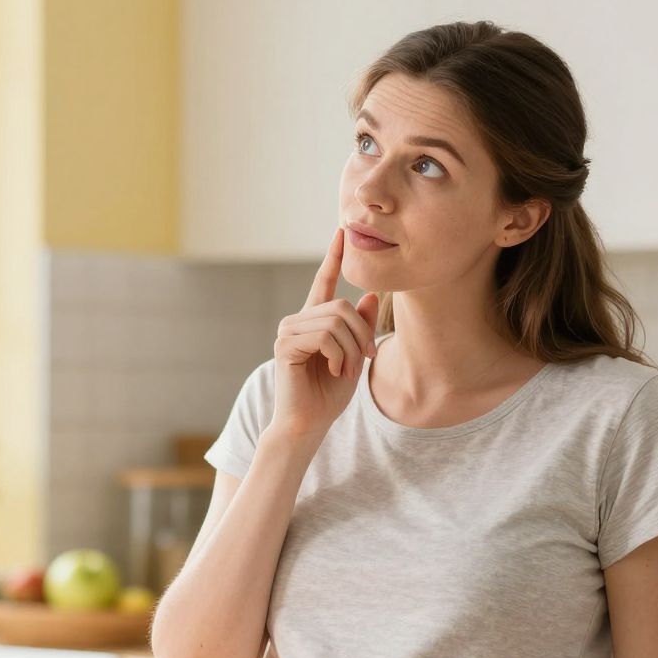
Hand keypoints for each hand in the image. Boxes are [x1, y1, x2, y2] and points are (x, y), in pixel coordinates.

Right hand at [269, 226, 379, 443]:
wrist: (308, 424)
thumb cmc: (328, 395)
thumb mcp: (354, 357)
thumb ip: (361, 327)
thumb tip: (371, 295)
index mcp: (312, 321)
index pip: (322, 282)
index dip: (333, 258)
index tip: (341, 233)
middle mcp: (296, 321)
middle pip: (341, 307)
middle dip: (362, 334)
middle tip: (365, 358)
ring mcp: (288, 332)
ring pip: (336, 321)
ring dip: (353, 349)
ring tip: (347, 370)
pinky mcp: (286, 345)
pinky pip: (326, 337)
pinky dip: (340, 356)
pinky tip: (335, 371)